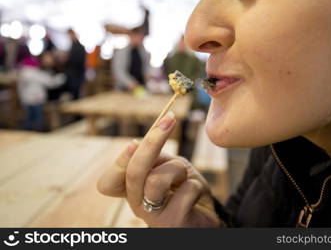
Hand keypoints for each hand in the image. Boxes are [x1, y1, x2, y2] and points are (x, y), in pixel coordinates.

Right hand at [96, 111, 220, 226]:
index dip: (119, 161)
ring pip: (157, 179)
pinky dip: (196, 186)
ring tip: (186, 179)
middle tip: (169, 120)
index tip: (134, 141)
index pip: (108, 182)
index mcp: (133, 190)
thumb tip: (139, 143)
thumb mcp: (170, 168)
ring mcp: (153, 217)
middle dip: (152, 142)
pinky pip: (185, 191)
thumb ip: (155, 159)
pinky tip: (197, 196)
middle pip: (133, 172)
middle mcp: (137, 205)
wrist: (208, 219)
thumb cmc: (186, 191)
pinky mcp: (173, 224)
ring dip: (179, 170)